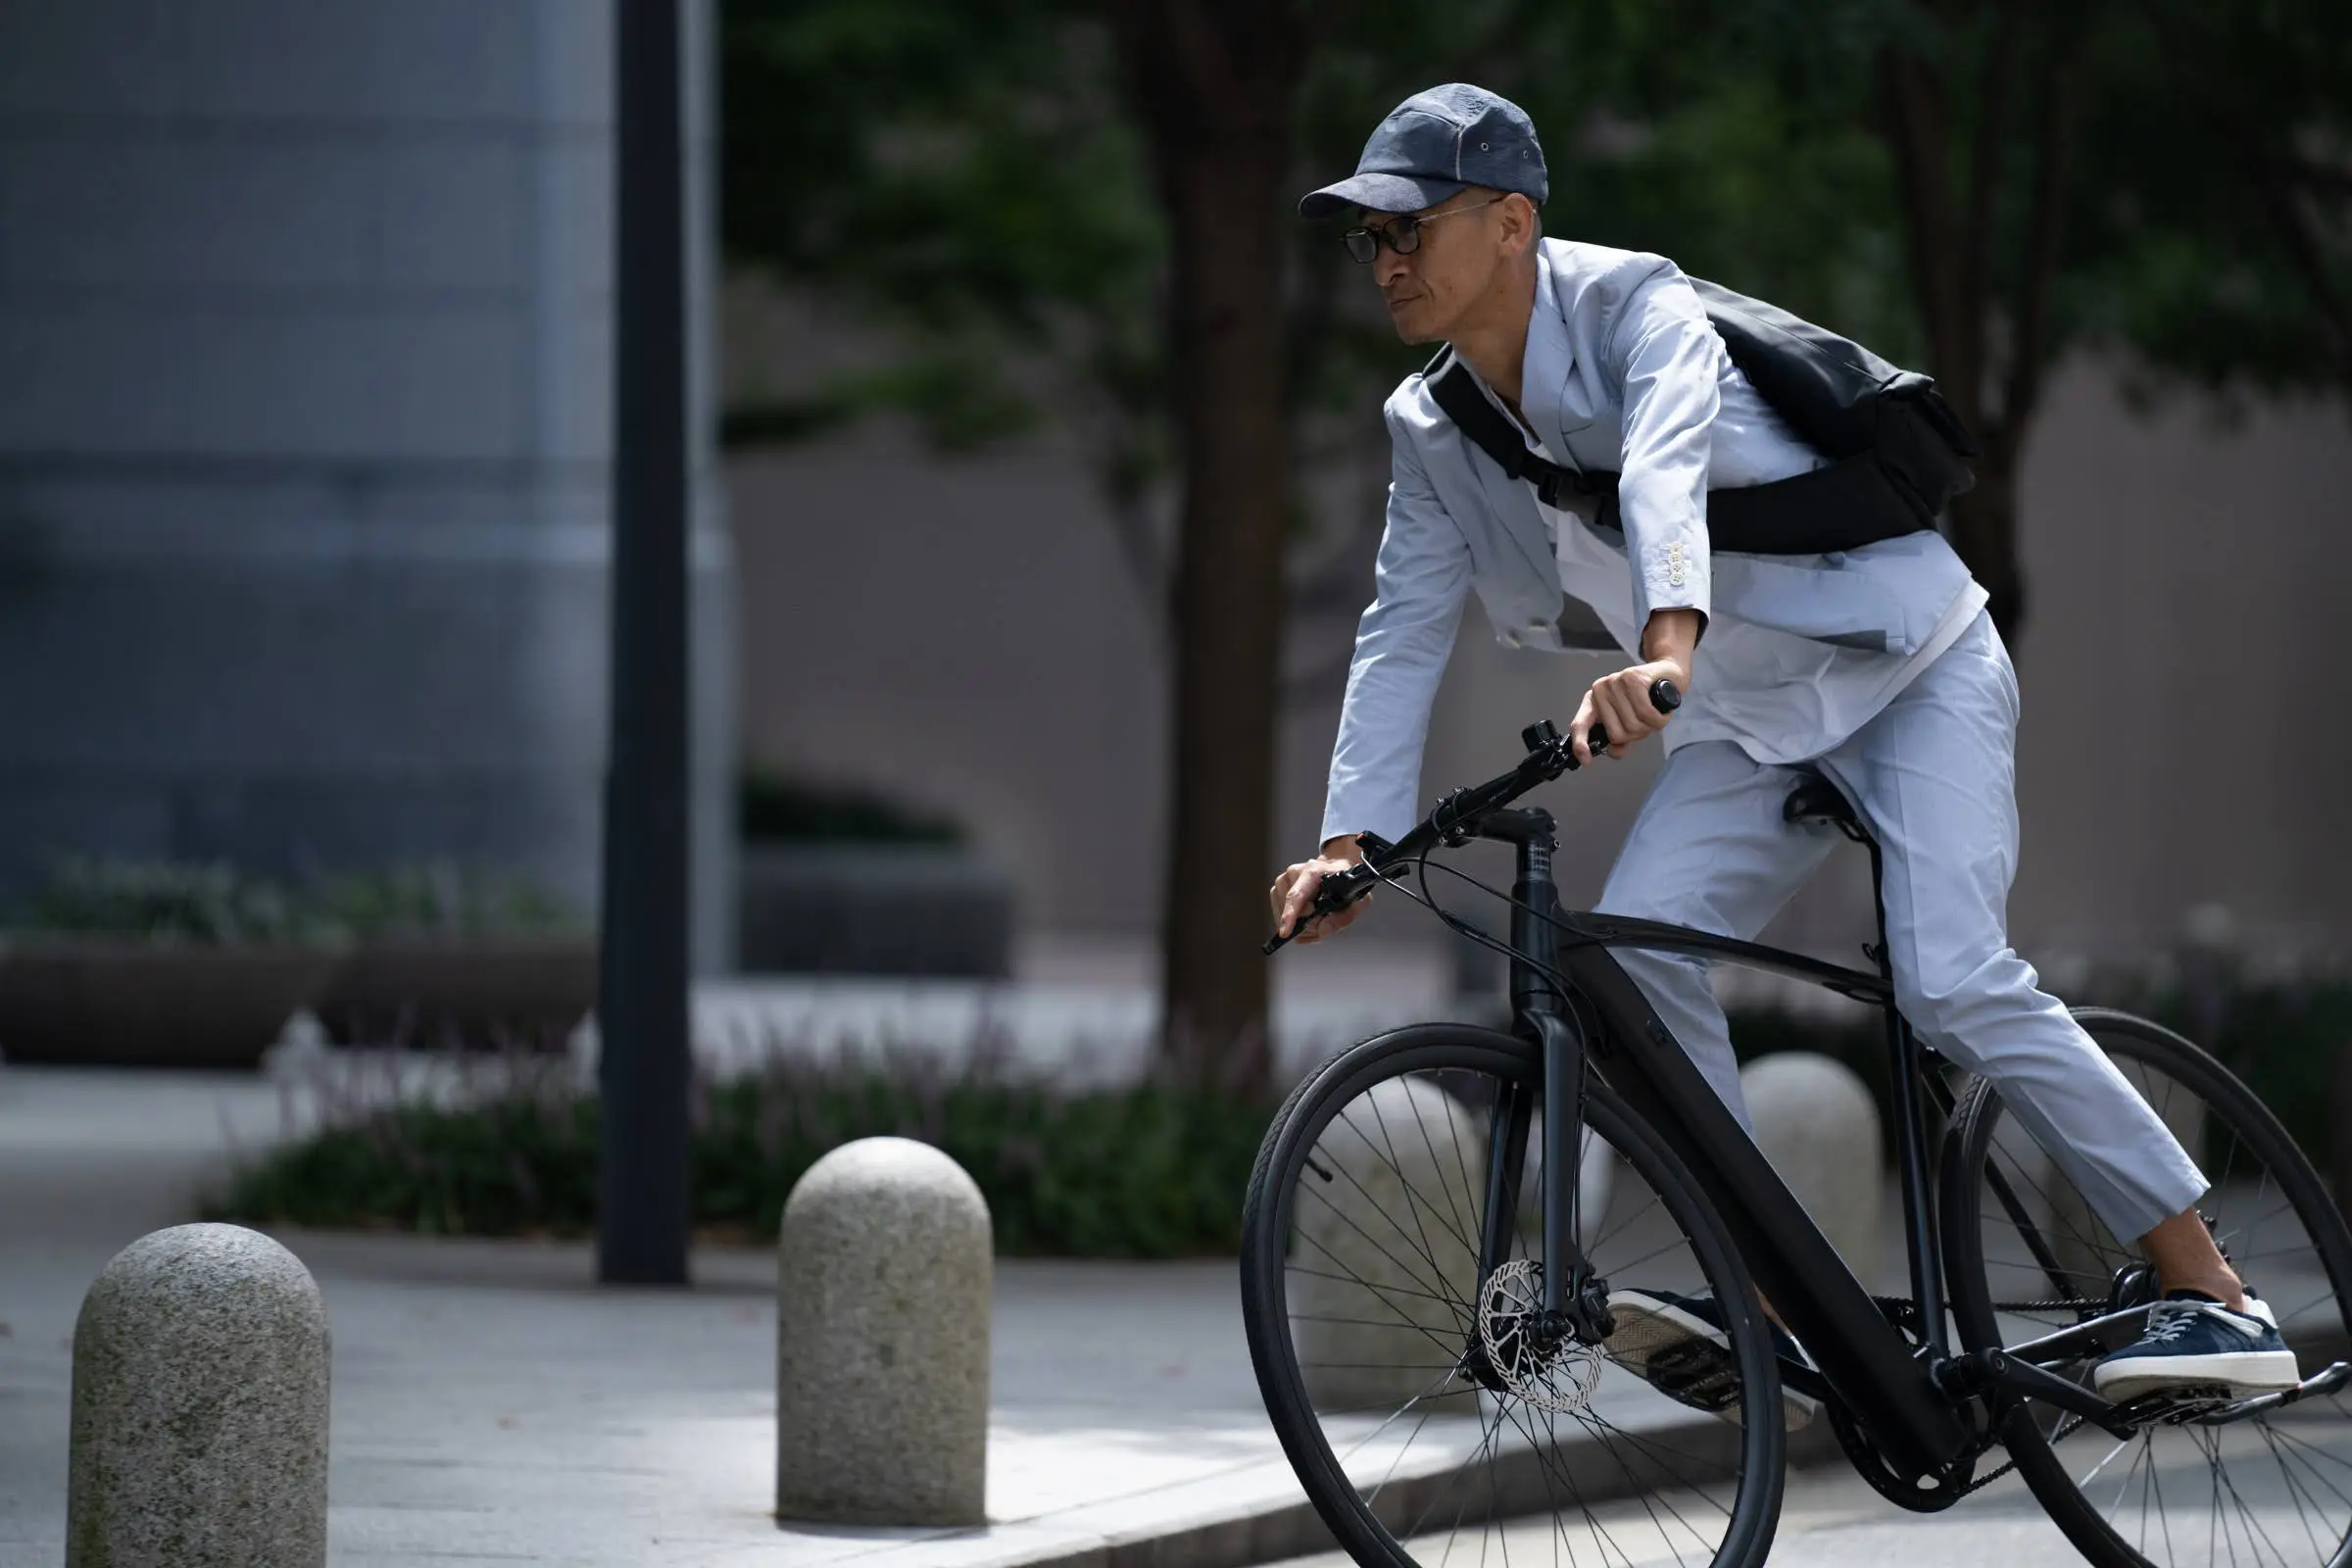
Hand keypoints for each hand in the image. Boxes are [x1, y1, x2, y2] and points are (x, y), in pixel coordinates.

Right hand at [1270, 835, 1368, 943]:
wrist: (1338, 867)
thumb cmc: (1348, 884)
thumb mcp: (1359, 901)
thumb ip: (1343, 918)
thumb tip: (1322, 931)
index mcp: (1314, 871)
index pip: (1297, 896)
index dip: (1289, 915)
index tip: (1285, 932)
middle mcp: (1294, 873)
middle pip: (1294, 912)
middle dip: (1309, 925)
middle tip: (1325, 923)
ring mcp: (1283, 880)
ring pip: (1285, 917)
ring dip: (1301, 927)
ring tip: (1318, 920)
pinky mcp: (1277, 889)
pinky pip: (1280, 916)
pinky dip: (1294, 924)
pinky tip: (1308, 920)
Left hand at [1572, 656, 1688, 764]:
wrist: (1667, 674)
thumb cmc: (1647, 698)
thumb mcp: (1630, 722)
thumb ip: (1620, 740)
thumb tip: (1614, 752)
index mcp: (1593, 702)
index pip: (1580, 725)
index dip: (1580, 744)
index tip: (1586, 759)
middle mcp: (1600, 691)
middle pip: (1616, 734)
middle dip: (1636, 735)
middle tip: (1645, 722)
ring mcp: (1614, 682)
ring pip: (1632, 725)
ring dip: (1650, 726)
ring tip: (1653, 713)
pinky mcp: (1632, 678)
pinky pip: (1645, 713)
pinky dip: (1658, 719)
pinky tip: (1661, 712)